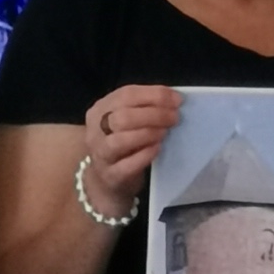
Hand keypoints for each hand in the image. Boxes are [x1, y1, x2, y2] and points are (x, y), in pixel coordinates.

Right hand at [81, 83, 181, 205]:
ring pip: (119, 141)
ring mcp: (100, 154)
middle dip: (154, 115)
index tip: (177, 100)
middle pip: (122, 117)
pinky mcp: (110, 175)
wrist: (108, 179)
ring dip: (147, 134)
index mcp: (101, 109)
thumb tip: (174, 99)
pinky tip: (157, 149)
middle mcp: (96, 129)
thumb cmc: (124, 143)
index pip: (126, 94)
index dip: (154, 95)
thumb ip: (145, 107)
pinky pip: (126, 165)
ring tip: (165, 132)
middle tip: (174, 118)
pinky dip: (144, 155)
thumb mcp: (129, 120)